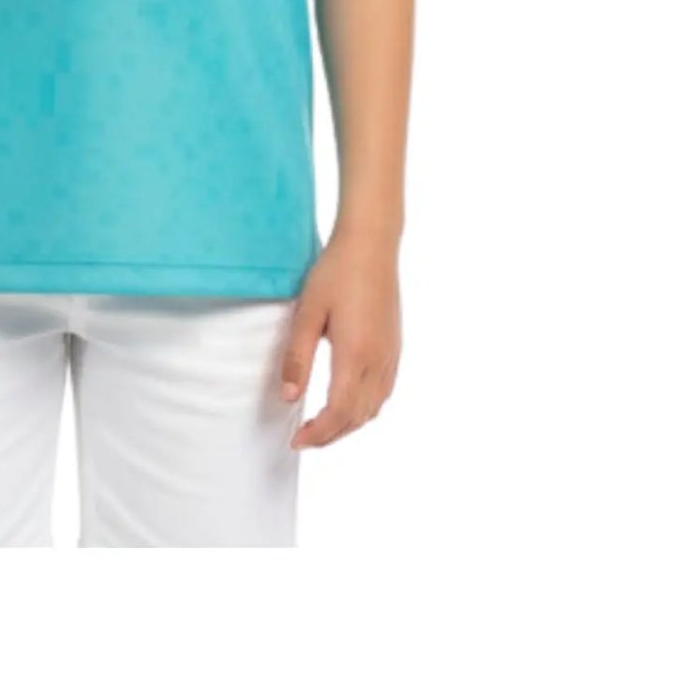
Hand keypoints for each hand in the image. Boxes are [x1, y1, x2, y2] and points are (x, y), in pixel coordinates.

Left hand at [279, 230, 400, 448]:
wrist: (371, 245)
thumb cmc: (336, 272)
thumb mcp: (308, 312)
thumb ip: (298, 357)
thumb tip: (289, 397)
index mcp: (355, 355)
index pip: (338, 413)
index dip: (318, 434)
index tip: (296, 440)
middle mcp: (379, 361)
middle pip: (357, 417)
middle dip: (331, 435)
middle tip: (304, 438)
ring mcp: (391, 355)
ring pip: (374, 408)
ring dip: (349, 424)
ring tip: (322, 425)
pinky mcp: (395, 347)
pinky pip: (383, 392)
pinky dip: (365, 408)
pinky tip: (348, 402)